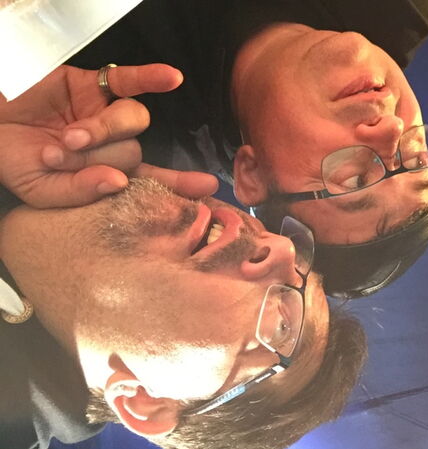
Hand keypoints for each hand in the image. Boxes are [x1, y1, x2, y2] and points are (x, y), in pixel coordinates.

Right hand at [0, 64, 217, 207]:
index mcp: (108, 172)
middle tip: (62, 156)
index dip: (180, 183)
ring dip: (103, 131)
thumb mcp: (43, 191)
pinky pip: (128, 79)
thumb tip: (119, 184)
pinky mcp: (93, 85)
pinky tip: (171, 77)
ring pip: (132, 120)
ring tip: (68, 138)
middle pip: (134, 150)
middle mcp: (114, 144)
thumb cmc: (15, 162)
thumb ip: (81, 191)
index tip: (208, 186)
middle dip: (100, 156)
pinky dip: (150, 77)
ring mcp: (106, 113)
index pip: (153, 180)